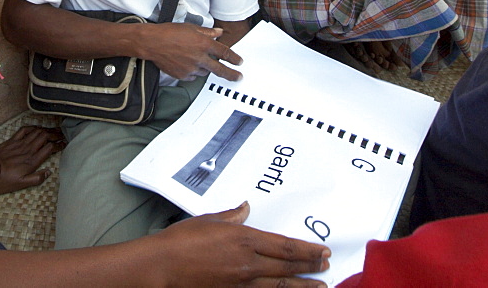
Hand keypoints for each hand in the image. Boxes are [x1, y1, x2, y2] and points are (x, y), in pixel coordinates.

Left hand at [0, 126, 64, 194]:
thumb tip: (49, 172)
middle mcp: (28, 150)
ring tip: (53, 130)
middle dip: (55, 134)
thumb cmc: (3, 180)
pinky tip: (37, 128)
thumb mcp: (21, 185)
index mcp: (32, 161)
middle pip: (45, 137)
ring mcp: (20, 144)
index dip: (59, 145)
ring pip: (37, 132)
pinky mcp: (12, 141)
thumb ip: (37, 179)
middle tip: (62, 135)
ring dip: (46, 130)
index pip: (50, 148)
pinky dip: (33, 127)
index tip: (64, 144)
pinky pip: (24, 130)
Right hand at [140, 23, 243, 81]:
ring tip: (198, 61)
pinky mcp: (182, 75)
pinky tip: (188, 64)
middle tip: (238, 77)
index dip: (234, 58)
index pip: (224, 52)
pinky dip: (193, 72)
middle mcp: (199, 57)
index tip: (239, 62)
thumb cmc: (169, 32)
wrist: (152, 43)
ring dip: (206, 68)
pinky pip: (193, 76)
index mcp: (203, 44)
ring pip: (205, 72)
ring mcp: (191, 68)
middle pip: (220, 69)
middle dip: (231, 74)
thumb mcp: (191, 28)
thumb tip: (219, 32)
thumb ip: (207, 32)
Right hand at [154, 202, 330, 286]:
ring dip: (302, 286)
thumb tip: (245, 207)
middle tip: (326, 266)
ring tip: (320, 287)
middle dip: (310, 267)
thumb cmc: (181, 242)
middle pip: (287, 266)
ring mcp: (241, 283)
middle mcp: (248, 263)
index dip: (306, 250)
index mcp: (244, 240)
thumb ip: (232, 216)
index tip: (322, 251)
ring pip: (280, 285)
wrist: (162, 266)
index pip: (285, 245)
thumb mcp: (209, 221)